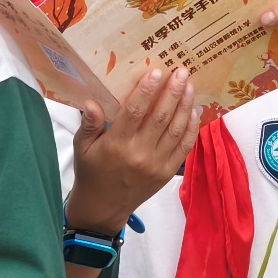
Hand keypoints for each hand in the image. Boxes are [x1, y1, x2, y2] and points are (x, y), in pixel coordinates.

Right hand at [64, 67, 198, 234]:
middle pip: (161, 117)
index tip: (157, 71)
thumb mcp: (82, 148)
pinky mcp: (168, 172)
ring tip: (190, 85)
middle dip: (173, 91)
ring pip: (176, 129)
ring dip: (185, 105)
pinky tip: (194, 111)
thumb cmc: (92, 172)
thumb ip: (89, 124)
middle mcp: (139, 153)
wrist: (104, 207)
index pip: (135, 112)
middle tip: (182, 71)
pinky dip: (191, 128)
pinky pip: (184, 147)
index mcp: (116, 144)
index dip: (147, 90)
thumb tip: (91, 102)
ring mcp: (156, 163)